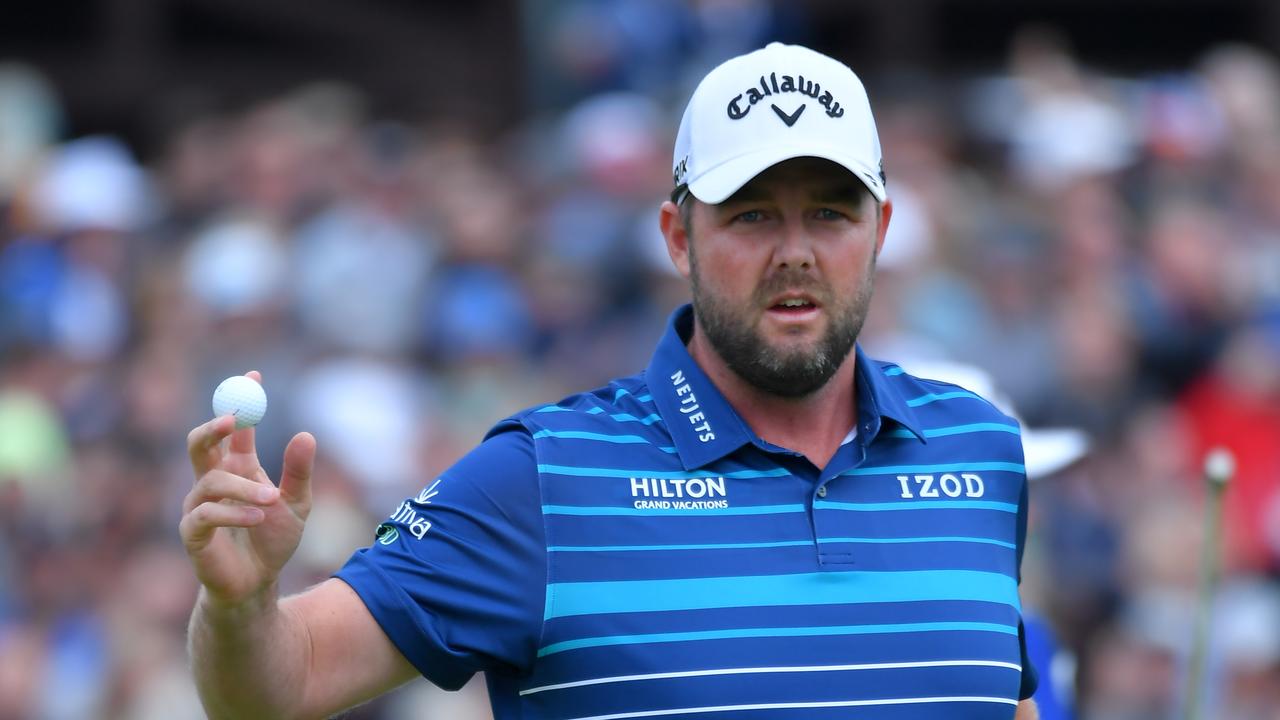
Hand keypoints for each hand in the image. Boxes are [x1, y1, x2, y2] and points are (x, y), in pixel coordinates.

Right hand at [180, 371, 315, 607]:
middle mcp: (212, 481)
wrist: (258, 583)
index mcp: (237, 468)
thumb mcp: (298, 503)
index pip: (234, 427)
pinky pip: (204, 514)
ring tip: (272, 501)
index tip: (253, 376)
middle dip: (212, 426)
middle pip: (199, 442)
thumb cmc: (274, 540)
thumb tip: (306, 433)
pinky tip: (258, 518)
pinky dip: (233, 513)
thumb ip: (299, 471)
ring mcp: (198, 505)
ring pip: (210, 481)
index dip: (240, 400)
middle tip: (233, 419)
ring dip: (243, 488)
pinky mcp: (192, 533)